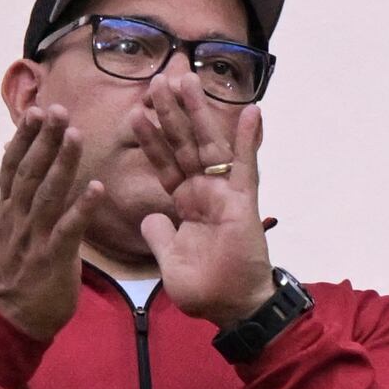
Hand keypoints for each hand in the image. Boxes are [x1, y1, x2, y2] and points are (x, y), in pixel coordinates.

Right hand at [0, 105, 98, 343]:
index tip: (35, 112)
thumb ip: (15, 198)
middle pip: (28, 172)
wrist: (10, 319)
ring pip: (46, 194)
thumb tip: (13, 161)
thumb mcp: (10, 231)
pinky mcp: (52, 259)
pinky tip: (97, 188)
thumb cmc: (18, 272)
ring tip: (75, 135)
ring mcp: (33, 238)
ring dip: (61, 163)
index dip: (23, 139)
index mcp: (8, 212)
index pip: (12, 167)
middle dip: (43, 140)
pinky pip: (68, 230)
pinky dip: (82, 208)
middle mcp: (17, 220)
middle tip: (57, 110)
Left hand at [137, 84, 277, 324]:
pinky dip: (249, 139)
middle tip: (158, 80)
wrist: (233, 309)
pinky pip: (247, 166)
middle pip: (184, 145)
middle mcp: (205, 194)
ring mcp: (226, 195)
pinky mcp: (244, 203)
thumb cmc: (206, 291)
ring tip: (185, 80)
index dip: (151, 138)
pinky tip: (251, 111)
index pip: (165, 163)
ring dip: (198, 114)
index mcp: (185, 205)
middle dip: (171, 113)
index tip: (138, 110)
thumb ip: (159, 237)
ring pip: (209, 146)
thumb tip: (151, 220)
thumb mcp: (169, 261)